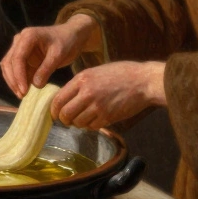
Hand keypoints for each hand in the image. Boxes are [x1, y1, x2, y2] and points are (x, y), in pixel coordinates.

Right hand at [0, 14, 98, 98]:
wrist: (71, 36)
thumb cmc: (67, 42)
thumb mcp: (59, 55)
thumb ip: (46, 69)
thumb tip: (35, 85)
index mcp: (28, 36)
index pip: (17, 58)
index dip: (18, 75)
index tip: (24, 90)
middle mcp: (19, 40)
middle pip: (9, 62)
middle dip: (13, 80)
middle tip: (22, 95)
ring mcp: (19, 48)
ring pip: (8, 66)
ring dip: (13, 81)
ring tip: (22, 95)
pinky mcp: (23, 57)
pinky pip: (15, 69)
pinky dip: (17, 80)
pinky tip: (24, 90)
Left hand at [51, 61, 165, 129]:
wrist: (143, 81)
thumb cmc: (121, 74)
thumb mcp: (96, 72)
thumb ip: (80, 84)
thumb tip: (66, 97)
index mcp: (82, 79)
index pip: (59, 99)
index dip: (54, 110)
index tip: (55, 114)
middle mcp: (87, 93)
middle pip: (65, 114)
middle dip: (63, 120)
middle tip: (67, 121)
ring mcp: (97, 106)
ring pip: (77, 122)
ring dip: (78, 123)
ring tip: (83, 119)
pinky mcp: (108, 117)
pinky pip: (92, 126)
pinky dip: (90, 126)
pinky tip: (95, 120)